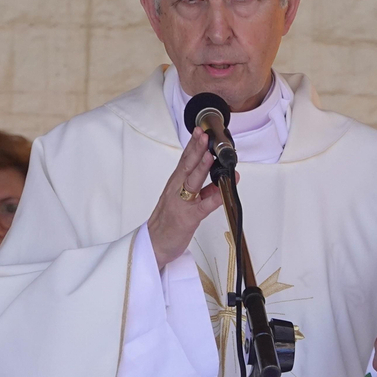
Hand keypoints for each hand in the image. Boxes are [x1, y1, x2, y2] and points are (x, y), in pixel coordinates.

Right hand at [146, 131, 223, 269]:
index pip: (185, 160)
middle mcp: (176, 190)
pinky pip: (202, 207)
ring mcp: (181, 203)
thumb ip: (204, 192)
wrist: (154, 245)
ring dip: (201, 167)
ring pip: (192, 181)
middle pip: (187, 165)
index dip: (193, 145)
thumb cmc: (167, 223)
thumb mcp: (185, 203)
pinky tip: (222, 191)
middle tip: (203, 134)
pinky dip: (213, 198)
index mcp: (175, 184)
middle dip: (196, 149)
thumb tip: (222, 182)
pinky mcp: (187, 218)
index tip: (200, 131)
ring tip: (209, 154)